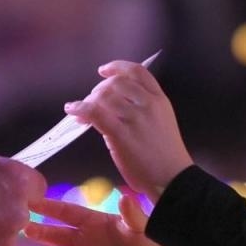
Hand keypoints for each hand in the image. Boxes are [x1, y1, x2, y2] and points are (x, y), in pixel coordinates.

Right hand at [25, 196, 165, 245]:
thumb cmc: (148, 240)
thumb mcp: (141, 226)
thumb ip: (131, 214)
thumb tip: (125, 198)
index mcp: (92, 222)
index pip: (66, 212)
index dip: (50, 207)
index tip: (32, 202)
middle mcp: (83, 240)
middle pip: (55, 234)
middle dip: (41, 232)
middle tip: (27, 229)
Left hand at [64, 60, 191, 198]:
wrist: (172, 178)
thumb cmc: (165, 155)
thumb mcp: (159, 122)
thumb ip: (139, 109)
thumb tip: (108, 106)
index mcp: (159, 100)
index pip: (138, 72)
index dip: (117, 67)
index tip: (103, 71)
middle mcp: (148, 105)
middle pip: (116, 82)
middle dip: (99, 89)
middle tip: (91, 101)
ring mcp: (136, 119)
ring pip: (104, 96)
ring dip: (89, 100)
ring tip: (83, 111)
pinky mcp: (122, 134)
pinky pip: (95, 113)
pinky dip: (80, 108)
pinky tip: (73, 110)